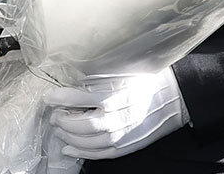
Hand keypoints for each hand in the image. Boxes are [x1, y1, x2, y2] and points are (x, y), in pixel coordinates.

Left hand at [44, 68, 187, 159]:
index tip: (48, 97)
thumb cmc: (147, 80)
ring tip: (59, 130)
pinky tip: (69, 149)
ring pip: (87, 141)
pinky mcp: (127, 145)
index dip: (59, 98)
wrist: (174, 97)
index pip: (78, 98)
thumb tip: (73, 79)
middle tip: (54, 115)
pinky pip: (100, 153)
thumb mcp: (121, 71)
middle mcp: (117, 116)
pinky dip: (81, 153)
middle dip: (63, 120)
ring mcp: (122, 134)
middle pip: (81, 124)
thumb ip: (98, 77)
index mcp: (114, 94)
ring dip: (68, 137)